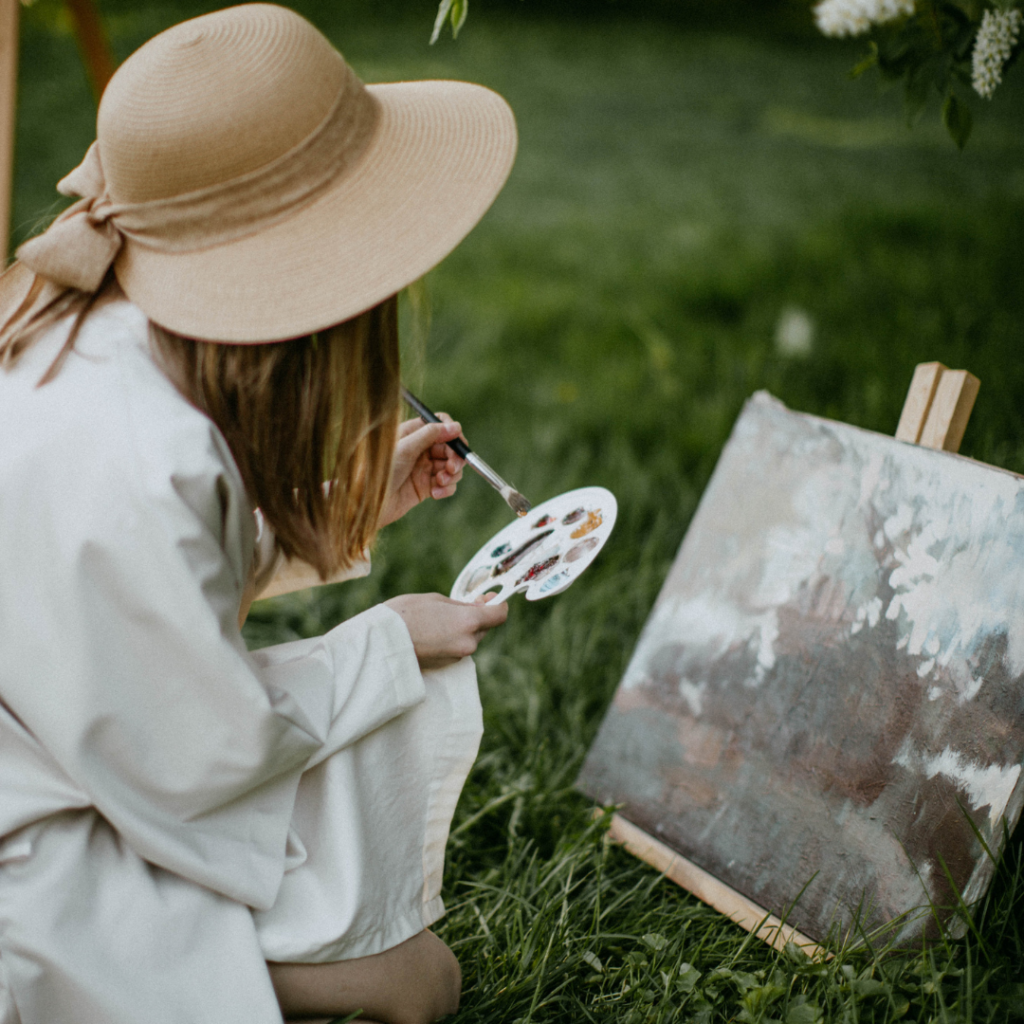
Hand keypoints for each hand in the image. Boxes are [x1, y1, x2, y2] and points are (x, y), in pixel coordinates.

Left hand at [378, 416, 466, 528]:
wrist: (367, 504)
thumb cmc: (379, 472)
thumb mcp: (405, 448)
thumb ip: (431, 435)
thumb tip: (456, 427)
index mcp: (412, 434)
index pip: (440, 425)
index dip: (452, 432)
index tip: (457, 442)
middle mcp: (420, 449)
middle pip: (450, 447)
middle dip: (455, 457)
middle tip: (452, 468)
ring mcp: (423, 469)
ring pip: (451, 466)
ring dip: (452, 474)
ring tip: (440, 482)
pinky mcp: (426, 487)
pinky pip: (446, 485)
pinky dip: (446, 489)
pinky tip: (435, 494)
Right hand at [384, 593, 507, 668]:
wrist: (382, 643)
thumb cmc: (406, 614)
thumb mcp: (436, 600)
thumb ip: (460, 605)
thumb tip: (476, 606)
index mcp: (469, 621)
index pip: (499, 615)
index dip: (498, 604)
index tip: (490, 598)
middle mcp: (468, 642)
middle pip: (484, 627)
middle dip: (476, 617)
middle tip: (458, 605)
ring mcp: (458, 656)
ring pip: (470, 639)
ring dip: (462, 629)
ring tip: (437, 619)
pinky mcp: (447, 665)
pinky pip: (457, 648)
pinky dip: (452, 640)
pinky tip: (433, 632)